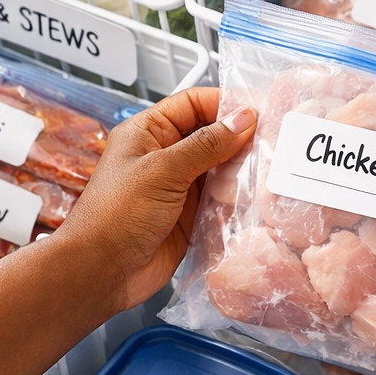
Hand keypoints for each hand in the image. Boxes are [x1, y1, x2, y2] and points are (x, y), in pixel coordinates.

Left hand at [55, 87, 255, 314]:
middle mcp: (166, 155)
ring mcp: (181, 186)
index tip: (258, 110)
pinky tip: (256, 196)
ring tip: (268, 168)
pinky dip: (238, 197)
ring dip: (241, 169)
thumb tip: (243, 119)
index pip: (194, 104)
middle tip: (273, 141)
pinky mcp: (193, 214)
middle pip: (212, 135)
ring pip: (221, 167)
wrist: (102, 271)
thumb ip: (206, 144)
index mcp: (149, 133)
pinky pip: (223, 198)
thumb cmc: (117, 215)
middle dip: (239, 138)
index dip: (225, 103)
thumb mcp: (163, 170)